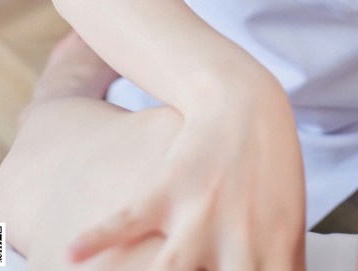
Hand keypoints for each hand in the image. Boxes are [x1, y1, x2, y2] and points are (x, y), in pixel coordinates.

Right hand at [67, 65, 306, 269]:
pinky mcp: (167, 185)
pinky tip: (70, 251)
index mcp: (274, 253)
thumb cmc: (268, 171)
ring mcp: (200, 211)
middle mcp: (238, 238)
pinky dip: (98, 234)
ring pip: (171, 268)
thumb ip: (284, 269)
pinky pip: (129, 216)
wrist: (243, 103)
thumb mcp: (287, 222)